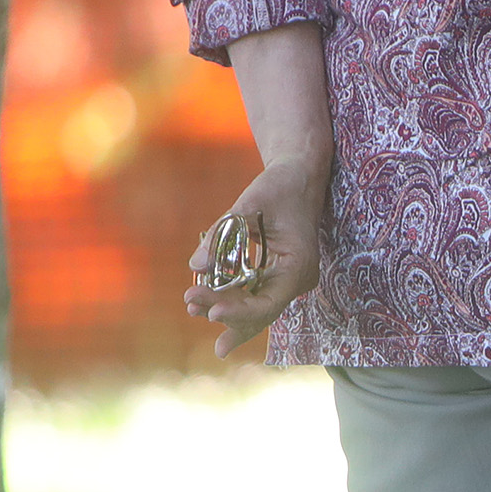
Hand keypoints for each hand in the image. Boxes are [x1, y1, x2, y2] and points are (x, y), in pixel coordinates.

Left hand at [186, 154, 327, 358]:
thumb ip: (221, 235)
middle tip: (191, 306)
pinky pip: (255, 294)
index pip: (269, 303)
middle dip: (227, 315)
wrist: (299, 177)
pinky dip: (232, 298)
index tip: (211, 310)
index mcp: (298, 266)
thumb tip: (196, 266)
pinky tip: (207, 303)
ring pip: (257, 308)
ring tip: (193, 309)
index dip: (239, 311)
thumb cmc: (279, 187)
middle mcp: (297, 279)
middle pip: (261, 312)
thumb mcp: (248, 204)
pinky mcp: (277, 275)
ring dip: (227, 311)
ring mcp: (288, 280)